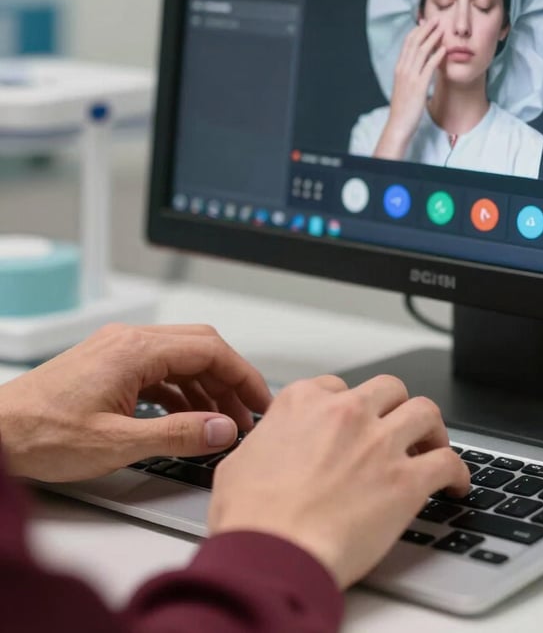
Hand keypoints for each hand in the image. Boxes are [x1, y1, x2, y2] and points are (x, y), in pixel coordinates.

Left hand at [0, 322, 271, 481]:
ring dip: (206, 387)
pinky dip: (181, 390)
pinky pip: (159, 368)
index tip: (261, 401)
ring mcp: (118, 350)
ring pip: (181, 357)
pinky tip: (187, 417)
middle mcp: (129, 341)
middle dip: (229, 379)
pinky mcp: (108, 365)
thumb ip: (178, 433)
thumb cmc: (39, 434)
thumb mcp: (117, 443)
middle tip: (247, 413)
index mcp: (136, 350)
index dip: (244, 376)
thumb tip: (222, 429)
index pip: (211, 349)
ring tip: (221, 422)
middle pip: (201, 347)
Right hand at [208, 374, 469, 588]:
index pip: (337, 386)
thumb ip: (267, 441)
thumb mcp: (241, 461)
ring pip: (425, 412)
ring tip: (432, 445)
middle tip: (397, 429)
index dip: (348, 406)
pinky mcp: (406, 481)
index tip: (353, 422)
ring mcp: (379, 443)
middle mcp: (346, 413)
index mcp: (304, 403)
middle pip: (388, 389)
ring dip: (431, 429)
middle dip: (395, 407)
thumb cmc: (251, 516)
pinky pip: (448, 462)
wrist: (272, 552)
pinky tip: (455, 484)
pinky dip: (457, 471)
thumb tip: (272, 447)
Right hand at [374, 17, 444, 158]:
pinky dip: (437, 56)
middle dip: (426, 29)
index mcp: (399, 68)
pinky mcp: (419, 86)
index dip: (418, 31)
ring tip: (443, 29)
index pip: (408, 43)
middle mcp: (403, 69)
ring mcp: (410, 77)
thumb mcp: (404, 87)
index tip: (427, 22)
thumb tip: (418, 66)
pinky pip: (429, 67)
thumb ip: (410, 74)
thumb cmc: (403, 107)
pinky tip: (444, 49)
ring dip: (433, 38)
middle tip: (437, 19)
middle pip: (414, 43)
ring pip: (421, 52)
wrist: (398, 124)